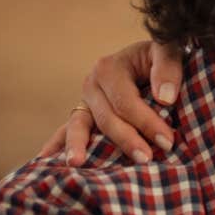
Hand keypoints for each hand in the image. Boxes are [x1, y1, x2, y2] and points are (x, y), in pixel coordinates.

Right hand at [36, 40, 184, 165]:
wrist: (149, 60)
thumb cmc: (160, 58)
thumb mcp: (167, 51)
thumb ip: (168, 68)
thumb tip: (165, 98)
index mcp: (109, 68)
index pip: (126, 101)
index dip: (147, 122)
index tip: (167, 142)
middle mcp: (91, 84)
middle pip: (105, 118)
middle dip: (126, 140)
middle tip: (146, 159)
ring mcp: (84, 101)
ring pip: (78, 126)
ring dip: (77, 145)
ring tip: (76, 163)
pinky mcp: (82, 115)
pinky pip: (66, 131)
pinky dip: (56, 145)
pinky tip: (46, 160)